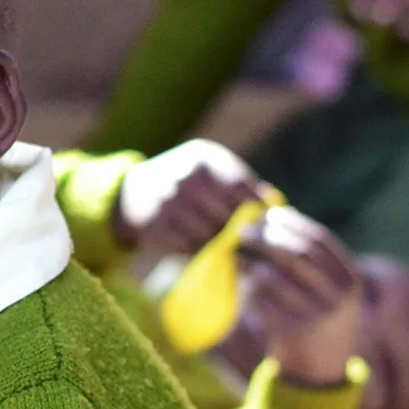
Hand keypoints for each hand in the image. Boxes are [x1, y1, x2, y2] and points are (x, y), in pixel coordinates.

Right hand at [113, 138, 268, 254]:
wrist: (131, 194)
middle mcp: (185, 177)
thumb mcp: (210, 170)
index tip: (264, 222)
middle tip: (250, 241)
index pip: (240, 187)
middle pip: (228, 213)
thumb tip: (276, 203)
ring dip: (222, 243)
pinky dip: (202, 250)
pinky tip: (203, 246)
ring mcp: (169, 202)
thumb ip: (242, 183)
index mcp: (203, 159)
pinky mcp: (158, 226)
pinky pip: (192, 245)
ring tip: (226, 244)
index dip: (255, 208)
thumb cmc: (185, 182)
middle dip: (241, 229)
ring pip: (212, 233)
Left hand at [236, 207, 359, 387]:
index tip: (268, 214)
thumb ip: (306, 255)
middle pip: (295, 255)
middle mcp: (338, 298)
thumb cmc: (317, 312)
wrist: (319, 368)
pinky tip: (246, 288)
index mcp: (350, 279)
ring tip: (242, 262)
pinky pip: (259, 300)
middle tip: (243, 231)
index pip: (318, 240)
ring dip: (251, 265)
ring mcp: (316, 317)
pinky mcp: (291, 333)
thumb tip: (270, 214)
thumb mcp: (326, 285)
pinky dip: (247, 290)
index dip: (291, 223)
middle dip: (266, 238)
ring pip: (271, 277)